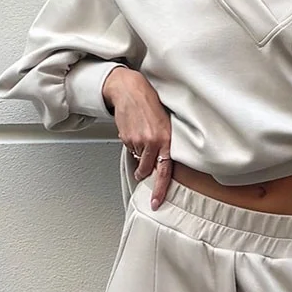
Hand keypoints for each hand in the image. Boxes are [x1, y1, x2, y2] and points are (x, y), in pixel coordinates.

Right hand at [102, 67, 173, 206]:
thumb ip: (165, 144)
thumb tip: (161, 163)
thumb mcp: (165, 124)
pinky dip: (130, 143)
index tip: (155, 202)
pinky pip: (128, 148)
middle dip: (143, 171)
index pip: (164, 171)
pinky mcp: (125, 137)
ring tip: (140, 135)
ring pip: (137, 158)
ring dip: (137, 153)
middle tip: (141, 168)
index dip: (160, 189)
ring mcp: (137, 140)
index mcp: (166, 139)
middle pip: (146, 169)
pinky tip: (133, 130)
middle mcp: (152, 141)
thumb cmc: (150, 104)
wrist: (130, 90)